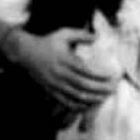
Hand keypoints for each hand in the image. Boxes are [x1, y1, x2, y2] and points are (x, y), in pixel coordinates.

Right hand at [3, 28, 118, 110]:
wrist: (26, 53)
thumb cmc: (48, 42)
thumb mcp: (63, 34)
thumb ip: (81, 34)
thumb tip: (97, 36)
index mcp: (65, 59)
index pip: (85, 70)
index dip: (99, 75)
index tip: (111, 76)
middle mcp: (60, 73)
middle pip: (83, 84)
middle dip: (99, 89)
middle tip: (112, 90)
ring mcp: (55, 83)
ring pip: (75, 95)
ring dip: (91, 98)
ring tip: (104, 98)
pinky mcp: (51, 90)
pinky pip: (65, 101)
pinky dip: (77, 105)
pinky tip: (87, 105)